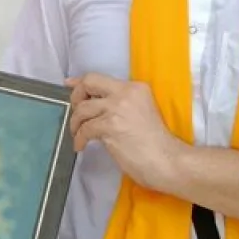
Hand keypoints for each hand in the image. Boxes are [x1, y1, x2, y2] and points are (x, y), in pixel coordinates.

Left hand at [67, 72, 181, 192]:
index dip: (81, 82)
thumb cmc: (157, 144)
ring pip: (83, 108)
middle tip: (74, 112)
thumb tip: (95, 105)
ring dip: (75, 123)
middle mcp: (126, 93)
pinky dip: (79, 139)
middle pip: (88, 83)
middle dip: (75, 96)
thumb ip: (121, 105)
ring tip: (78, 134)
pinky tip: (81, 147)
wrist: (168, 161)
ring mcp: (117, 108)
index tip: (69, 84)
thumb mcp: (141, 112)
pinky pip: (85, 129)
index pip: (100, 78)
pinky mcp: (110, 126)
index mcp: (136, 88)